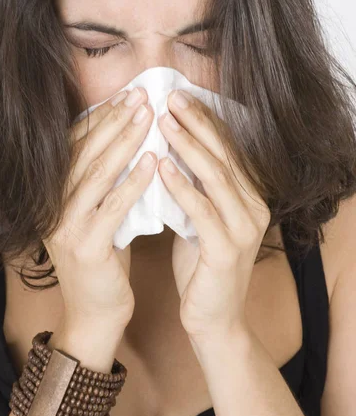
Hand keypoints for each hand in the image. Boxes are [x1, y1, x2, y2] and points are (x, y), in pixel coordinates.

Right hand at [41, 87, 156, 329]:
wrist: (96, 312)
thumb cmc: (104, 261)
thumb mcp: (98, 216)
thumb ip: (104, 184)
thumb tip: (131, 141)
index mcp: (54, 195)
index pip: (75, 146)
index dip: (101, 118)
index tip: (127, 95)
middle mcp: (53, 207)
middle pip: (85, 153)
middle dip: (114, 120)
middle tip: (140, 95)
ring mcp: (66, 227)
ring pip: (96, 174)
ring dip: (125, 142)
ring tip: (148, 117)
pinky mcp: (86, 247)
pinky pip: (112, 206)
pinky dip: (133, 181)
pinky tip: (152, 161)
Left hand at [157, 89, 270, 339]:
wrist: (213, 319)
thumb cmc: (201, 267)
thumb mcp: (200, 219)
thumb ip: (196, 188)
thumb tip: (168, 151)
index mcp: (249, 197)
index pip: (227, 149)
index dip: (204, 120)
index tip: (177, 96)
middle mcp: (254, 207)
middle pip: (224, 154)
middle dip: (196, 123)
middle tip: (169, 96)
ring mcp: (244, 228)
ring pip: (216, 176)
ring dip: (187, 146)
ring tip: (162, 121)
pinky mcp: (227, 250)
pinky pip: (202, 210)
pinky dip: (181, 186)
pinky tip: (161, 166)